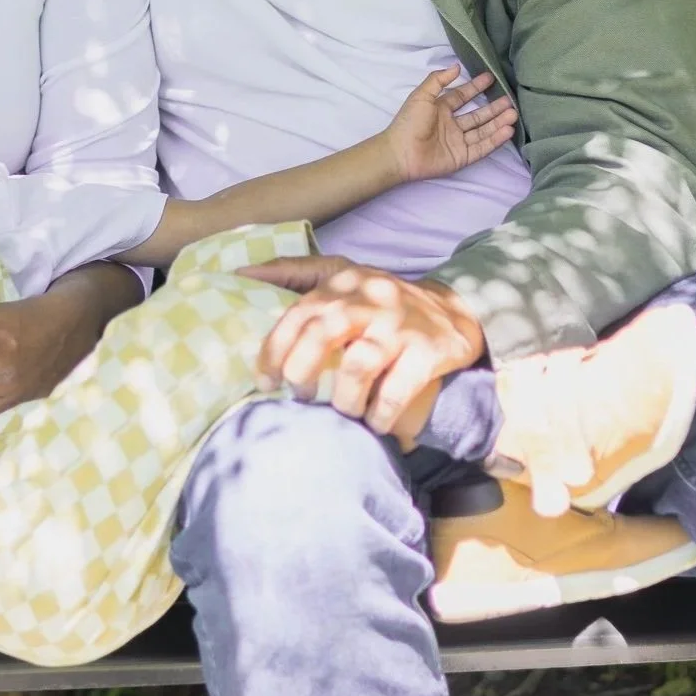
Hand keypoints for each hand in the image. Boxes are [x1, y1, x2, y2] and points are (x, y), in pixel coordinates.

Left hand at [239, 256, 485, 436]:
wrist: (454, 310)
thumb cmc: (379, 299)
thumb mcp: (340, 275)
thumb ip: (292, 272)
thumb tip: (241, 275)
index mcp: (342, 282)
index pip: (297, 313)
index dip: (274, 349)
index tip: (265, 380)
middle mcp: (370, 299)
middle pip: (323, 334)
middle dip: (302, 371)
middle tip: (300, 397)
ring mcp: (400, 325)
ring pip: (359, 365)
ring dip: (344, 400)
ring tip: (343, 412)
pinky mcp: (428, 351)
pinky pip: (396, 390)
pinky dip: (380, 413)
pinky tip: (374, 423)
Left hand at [386, 66, 516, 182]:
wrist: (400, 153)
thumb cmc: (409, 122)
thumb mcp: (421, 95)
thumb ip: (438, 80)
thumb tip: (456, 66)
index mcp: (440, 109)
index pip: (462, 96)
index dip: (475, 87)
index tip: (490, 78)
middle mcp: (451, 125)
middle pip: (477, 115)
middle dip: (493, 107)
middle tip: (509, 99)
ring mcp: (458, 142)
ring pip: (483, 131)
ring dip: (498, 122)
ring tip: (514, 113)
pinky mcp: (462, 157)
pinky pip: (482, 147)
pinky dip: (495, 139)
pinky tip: (508, 130)